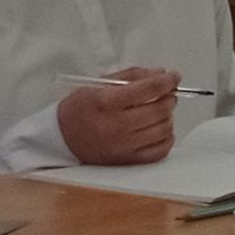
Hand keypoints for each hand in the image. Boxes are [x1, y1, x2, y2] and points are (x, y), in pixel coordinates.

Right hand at [55, 67, 180, 165]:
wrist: (60, 138)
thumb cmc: (79, 109)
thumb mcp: (98, 85)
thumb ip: (131, 76)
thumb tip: (160, 73)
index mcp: (106, 102)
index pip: (148, 89)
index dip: (167, 81)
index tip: (174, 77)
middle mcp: (115, 126)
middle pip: (159, 109)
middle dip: (169, 97)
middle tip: (166, 93)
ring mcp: (122, 146)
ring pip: (164, 129)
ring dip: (168, 116)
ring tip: (159, 110)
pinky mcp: (127, 161)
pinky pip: (160, 150)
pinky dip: (166, 137)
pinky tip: (158, 129)